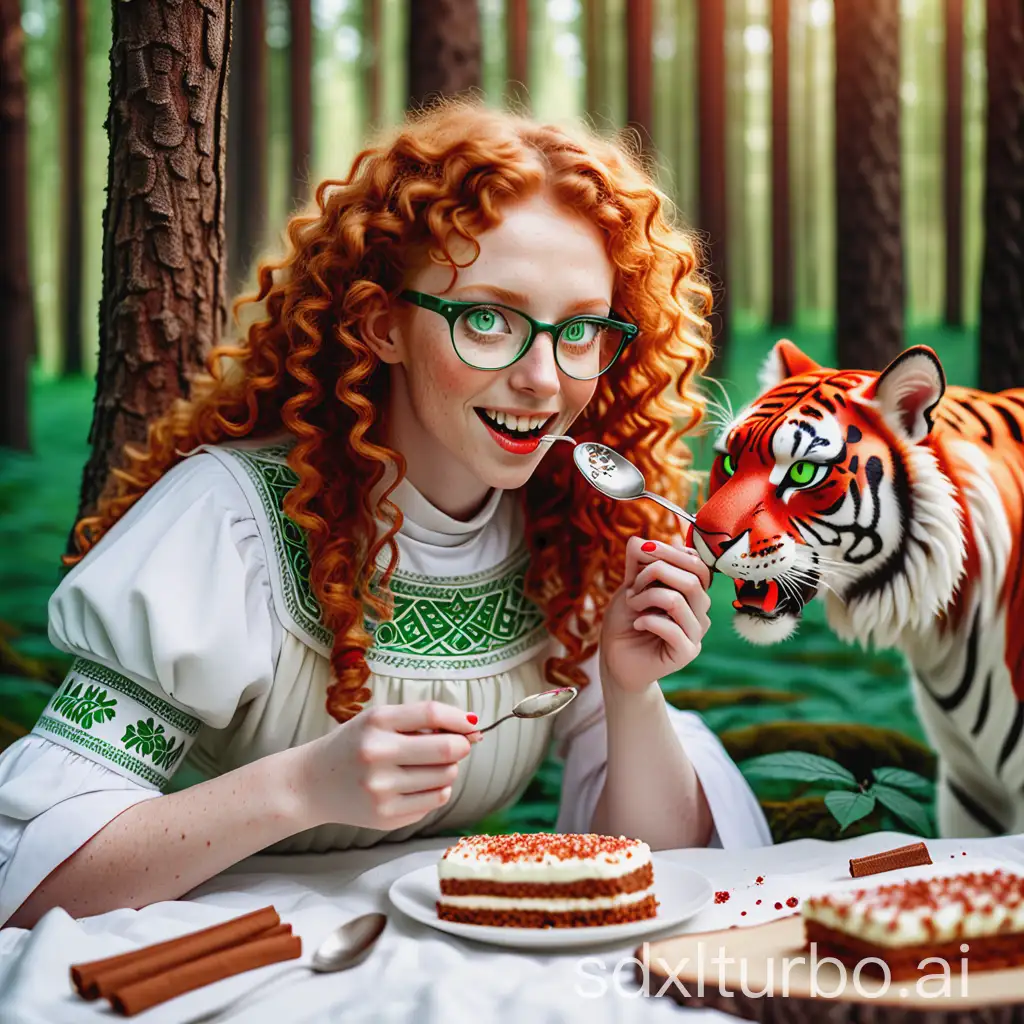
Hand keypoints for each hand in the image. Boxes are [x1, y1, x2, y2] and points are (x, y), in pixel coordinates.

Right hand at [296, 700, 482, 830]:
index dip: (460, 718)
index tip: (473, 724)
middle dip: (461, 746)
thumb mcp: (380, 721)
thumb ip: (423, 720)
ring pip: (446, 777)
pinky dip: (437, 790)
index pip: (432, 713)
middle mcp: (377, 754)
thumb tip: (474, 728)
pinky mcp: (386, 817)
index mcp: (376, 722)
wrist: (312, 784)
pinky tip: (417, 784)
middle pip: (447, 749)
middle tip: (456, 746)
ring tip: (427, 766)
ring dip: (448, 769)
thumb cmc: (355, 745)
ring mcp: (381, 789)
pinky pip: (436, 800)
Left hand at [599, 537, 711, 692]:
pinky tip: (637, 624)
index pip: (697, 564)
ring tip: (632, 604)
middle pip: (692, 579)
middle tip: (632, 586)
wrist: (615, 658)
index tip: (643, 549)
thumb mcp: (630, 585)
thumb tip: (647, 539)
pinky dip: (648, 621)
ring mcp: (695, 633)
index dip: (671, 552)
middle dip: (655, 572)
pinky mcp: (686, 652)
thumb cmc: (625, 621)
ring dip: (647, 597)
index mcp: (692, 592)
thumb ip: (640, 563)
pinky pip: (672, 628)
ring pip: (678, 601)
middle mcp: (699, 611)